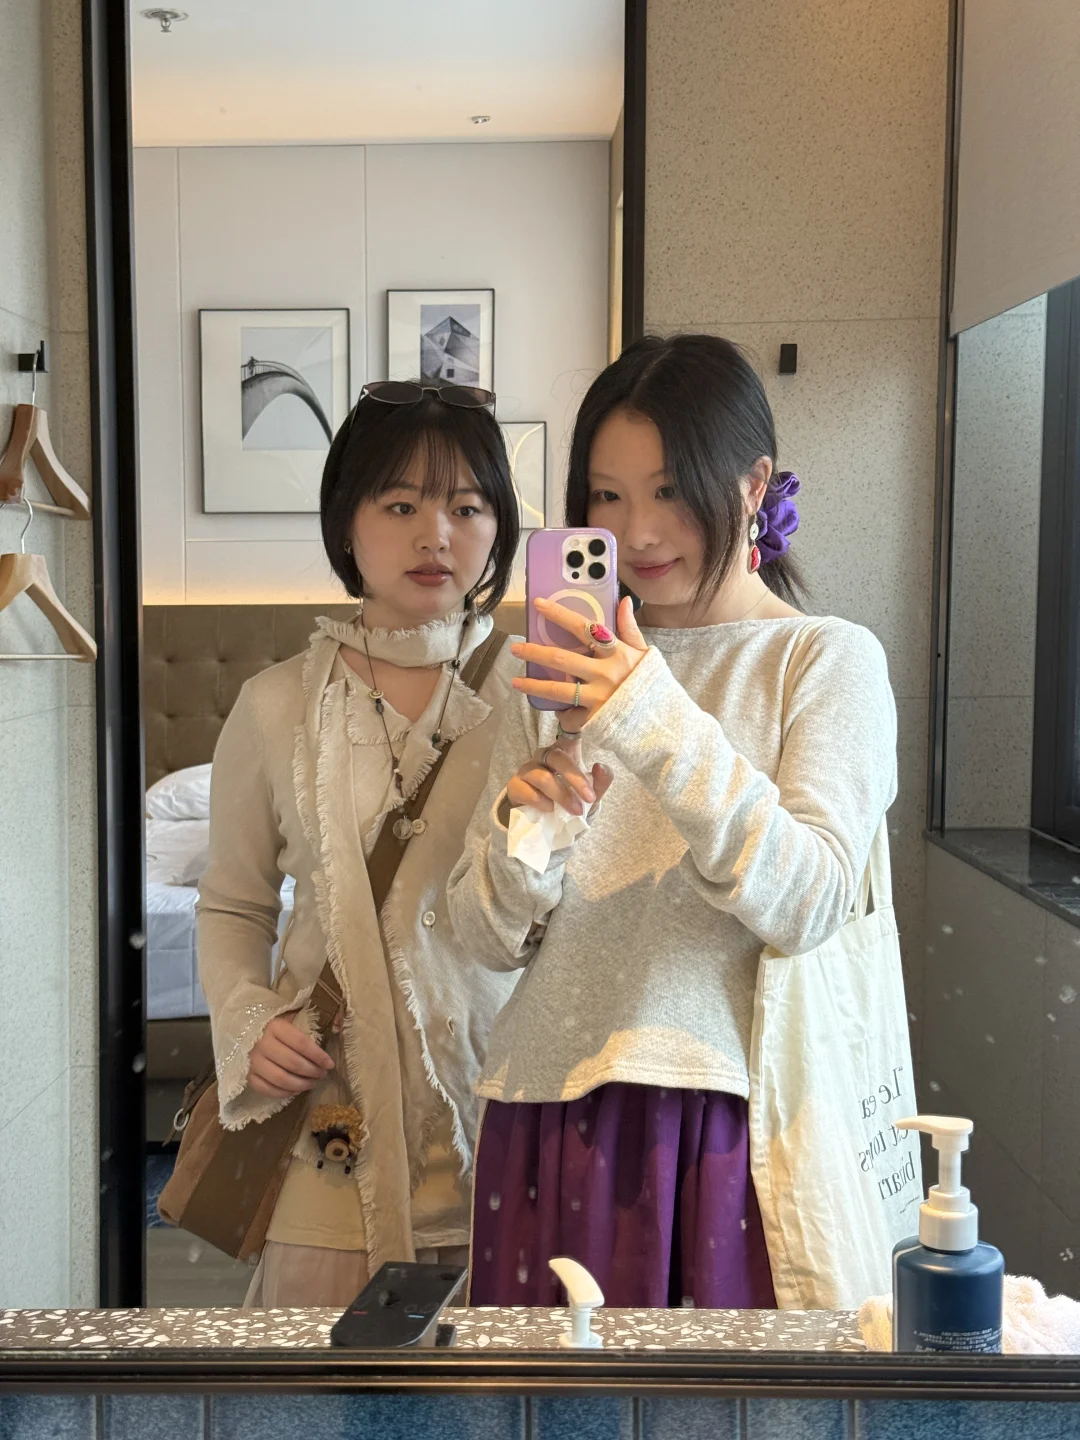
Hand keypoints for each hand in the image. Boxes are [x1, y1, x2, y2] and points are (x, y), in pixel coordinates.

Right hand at [248, 1012, 334, 1098]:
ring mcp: (252, 1061)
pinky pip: (267, 1089)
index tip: (330, 1063)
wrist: (240, 1028)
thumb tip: (338, 1025)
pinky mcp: (246, 1075)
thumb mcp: (289, 1017)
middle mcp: (261, 1044)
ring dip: (301, 1085)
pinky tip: (295, 1090)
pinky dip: (284, 1093)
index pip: (301, 1043)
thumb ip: (307, 1022)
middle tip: (322, 1074)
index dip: (318, 1055)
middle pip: (293, 1063)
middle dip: (312, 1071)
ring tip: (312, 1083)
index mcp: (275, 1026)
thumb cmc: (272, 1024)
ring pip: (281, 1079)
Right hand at [507, 732, 613, 815]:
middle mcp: (543, 756)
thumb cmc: (568, 801)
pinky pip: (526, 790)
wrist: (545, 823)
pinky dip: (540, 801)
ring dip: (561, 795)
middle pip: (557, 758)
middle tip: (590, 798)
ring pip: (543, 777)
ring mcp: (527, 770)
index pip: (567, 734)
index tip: (584, 718)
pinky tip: (549, 809)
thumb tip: (600, 766)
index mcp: (563, 753)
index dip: (573, 724)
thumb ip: (600, 782)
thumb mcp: (589, 794)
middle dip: (575, 779)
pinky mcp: (515, 786)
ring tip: (574, 810)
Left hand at [510, 595, 647, 733]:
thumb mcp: (644, 653)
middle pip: (562, 658)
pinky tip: (557, 713)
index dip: (559, 614)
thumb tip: (624, 601)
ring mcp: (599, 696)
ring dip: (534, 685)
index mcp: (618, 652)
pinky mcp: (596, 718)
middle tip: (516, 648)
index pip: (584, 627)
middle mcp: (606, 672)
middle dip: (535, 652)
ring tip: (516, 682)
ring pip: (558, 689)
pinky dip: (563, 715)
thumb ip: (630, 629)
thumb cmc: (652, 684)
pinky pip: (571, 716)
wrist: (663, 721)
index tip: (539, 605)